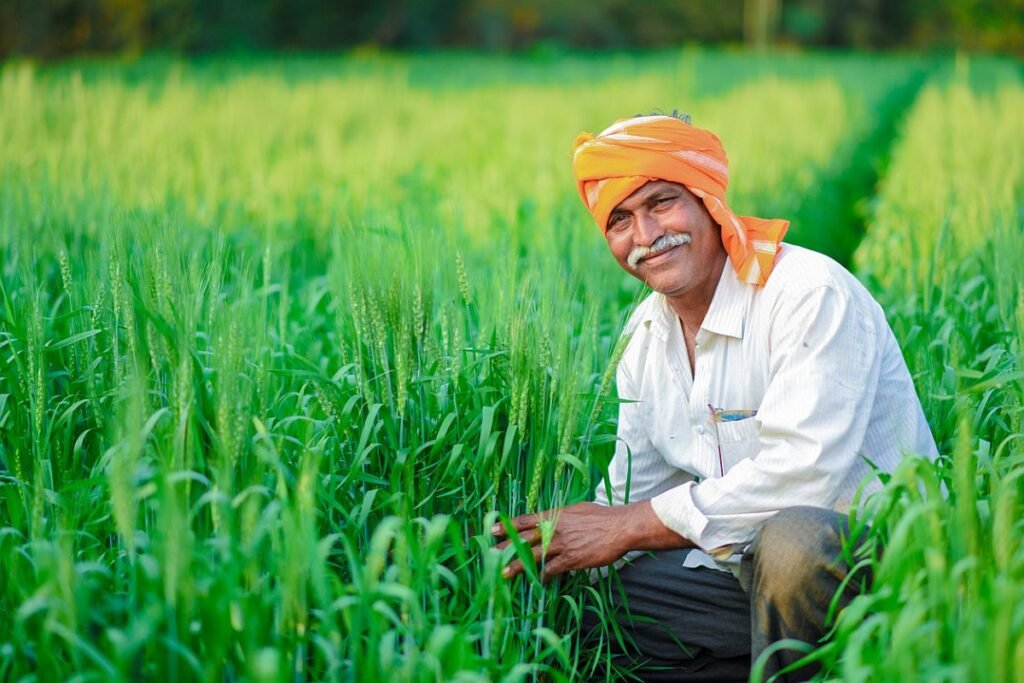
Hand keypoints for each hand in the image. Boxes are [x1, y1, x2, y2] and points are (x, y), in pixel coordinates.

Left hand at [492, 501, 690, 581]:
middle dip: (505, 547)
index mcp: (554, 515)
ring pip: (534, 557)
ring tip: (504, 574)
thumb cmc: (601, 516)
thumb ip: (560, 516)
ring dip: (517, 566)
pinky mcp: (572, 559)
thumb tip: (550, 518)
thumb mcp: (577, 509)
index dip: (508, 526)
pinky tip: (537, 582)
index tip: (492, 530)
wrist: (619, 527)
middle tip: (489, 554)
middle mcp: (554, 530)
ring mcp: (562, 545)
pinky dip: (543, 576)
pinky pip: (552, 570)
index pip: (525, 520)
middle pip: (524, 539)